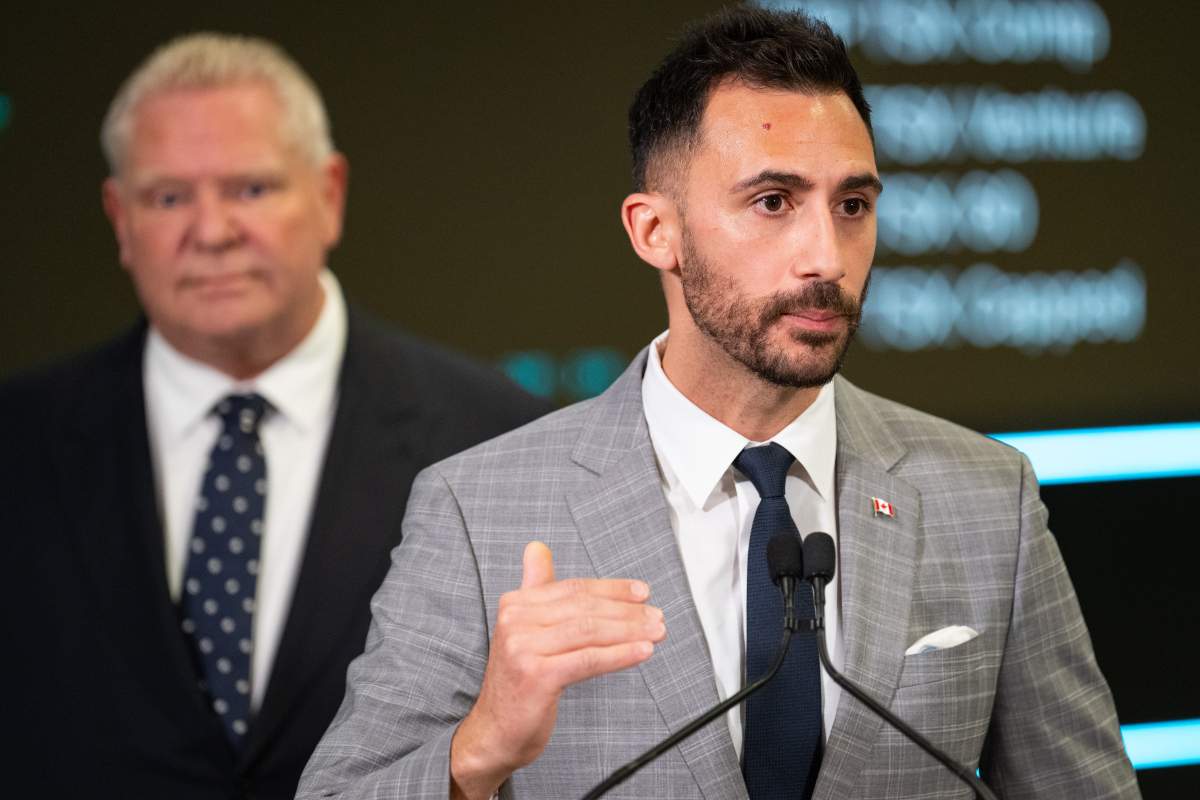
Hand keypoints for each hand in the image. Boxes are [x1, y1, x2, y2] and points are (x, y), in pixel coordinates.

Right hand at [449, 541, 664, 799]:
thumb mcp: (523, 629)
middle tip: (656, 615)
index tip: (642, 592)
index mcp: (515, 604)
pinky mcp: (536, 675)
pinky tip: (641, 652)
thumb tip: (538, 548)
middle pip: (584, 608)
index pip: (574, 588)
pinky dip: (620, 654)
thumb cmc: (518, 683)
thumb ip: (535, 587)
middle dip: (627, 611)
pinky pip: (588, 660)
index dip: (612, 589)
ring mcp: (524, 647)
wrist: (494, 731)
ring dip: (630, 630)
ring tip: (656, 632)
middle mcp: (515, 620)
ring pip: (589, 631)